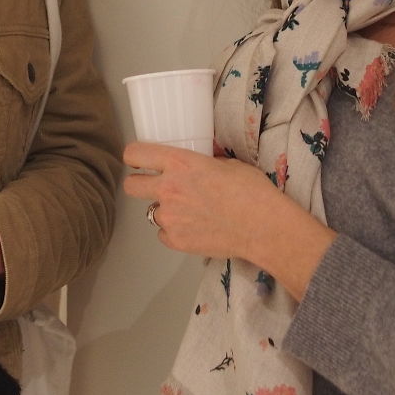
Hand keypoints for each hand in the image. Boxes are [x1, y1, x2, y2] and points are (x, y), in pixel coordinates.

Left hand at [123, 141, 334, 298]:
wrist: (263, 227)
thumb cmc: (252, 191)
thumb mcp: (228, 163)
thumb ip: (205, 162)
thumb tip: (203, 159)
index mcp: (179, 163)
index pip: (135, 154)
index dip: (134, 156)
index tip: (138, 160)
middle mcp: (168, 188)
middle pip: (130, 186)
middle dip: (138, 184)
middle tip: (153, 186)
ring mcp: (169, 217)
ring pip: (151, 212)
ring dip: (165, 210)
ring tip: (189, 212)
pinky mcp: (175, 240)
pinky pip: (164, 233)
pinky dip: (175, 231)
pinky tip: (195, 228)